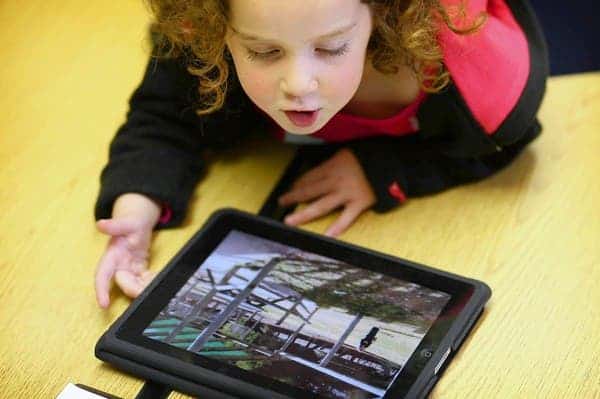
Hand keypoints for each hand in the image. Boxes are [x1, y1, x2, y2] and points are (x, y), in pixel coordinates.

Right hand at [94, 193, 160, 307]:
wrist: (138, 221)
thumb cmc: (130, 221)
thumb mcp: (126, 222)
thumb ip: (114, 225)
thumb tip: (101, 224)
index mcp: (112, 255)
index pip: (102, 275)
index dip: (101, 290)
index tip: (103, 304)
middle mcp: (118, 264)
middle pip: (123, 283)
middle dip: (134, 289)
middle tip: (148, 289)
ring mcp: (128, 267)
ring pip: (134, 284)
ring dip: (144, 286)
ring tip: (156, 280)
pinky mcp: (138, 269)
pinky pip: (143, 280)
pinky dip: (150, 281)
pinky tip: (158, 277)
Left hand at [278, 148, 375, 236]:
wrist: (390, 162)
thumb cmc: (369, 156)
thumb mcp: (347, 153)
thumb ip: (333, 163)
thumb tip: (319, 172)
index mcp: (332, 166)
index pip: (309, 177)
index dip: (298, 184)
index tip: (290, 189)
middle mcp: (335, 181)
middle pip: (310, 190)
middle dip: (293, 197)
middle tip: (282, 202)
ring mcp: (346, 193)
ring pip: (321, 205)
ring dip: (304, 214)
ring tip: (290, 221)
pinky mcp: (359, 203)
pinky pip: (346, 217)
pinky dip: (337, 227)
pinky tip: (327, 236)